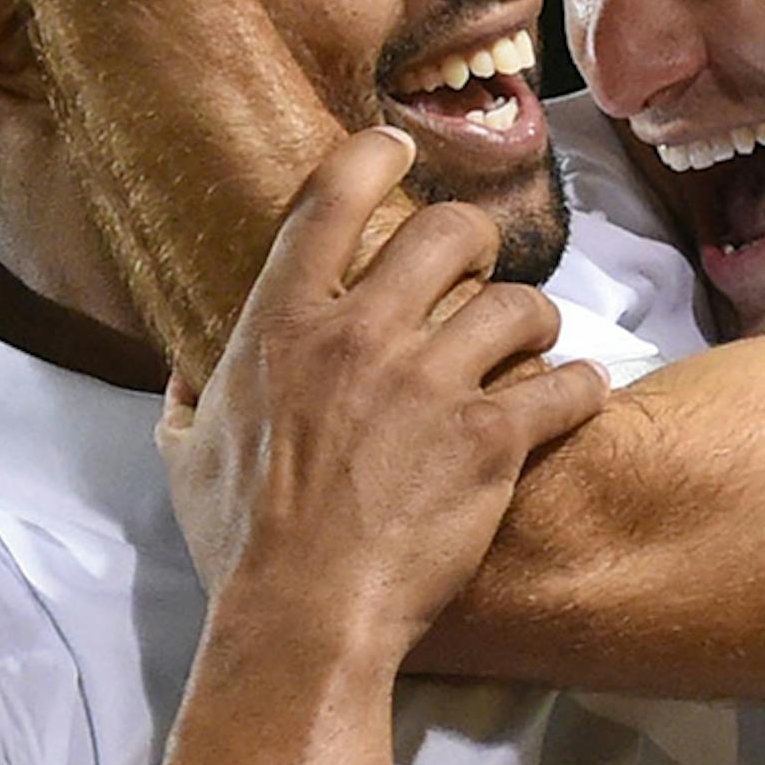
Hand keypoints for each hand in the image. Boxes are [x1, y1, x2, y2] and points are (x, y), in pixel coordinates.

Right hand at [158, 128, 608, 657]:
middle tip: (480, 269)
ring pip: (521, 302)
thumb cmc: (240, 542)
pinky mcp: (491, 437)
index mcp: (284, 326)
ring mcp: (432, 383)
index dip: (372, 157)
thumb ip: (189, 400)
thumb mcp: (186, 457)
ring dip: (535, 317)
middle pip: (450, 230)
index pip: (331, 199)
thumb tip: (185, 377)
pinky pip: (566, 383)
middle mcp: (362, 335)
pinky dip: (580, 387)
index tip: (395, 147)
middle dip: (476, 240)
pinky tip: (578, 396)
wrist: (303, 618)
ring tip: (533, 342)